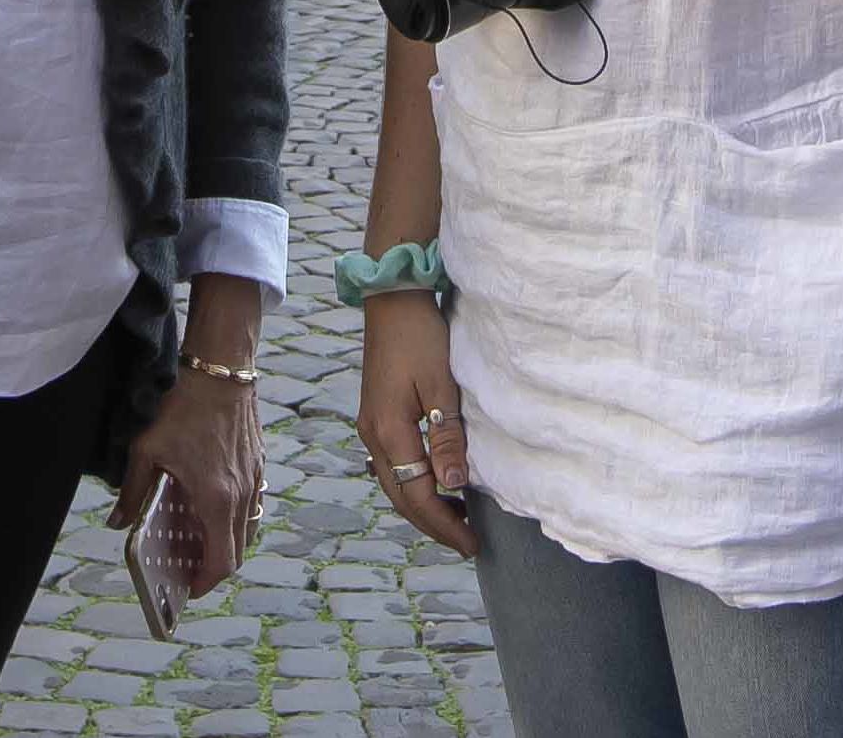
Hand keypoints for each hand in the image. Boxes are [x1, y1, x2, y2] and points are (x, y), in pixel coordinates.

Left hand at [110, 368, 258, 595]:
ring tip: (198, 542)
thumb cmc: (183, 408)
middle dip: (213, 568)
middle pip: (236, 552)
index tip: (187, 588)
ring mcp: (254, 480)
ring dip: (226, 543)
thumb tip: (117, 523)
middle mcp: (241, 495)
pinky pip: (251, 505)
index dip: (205, 582)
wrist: (220, 370)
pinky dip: (234, 518)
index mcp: (216, 499)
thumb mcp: (147, 451)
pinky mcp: (258, 464)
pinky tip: (211, 507)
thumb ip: (133, 493)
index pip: (221, 561)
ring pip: (247, 529)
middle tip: (188, 570)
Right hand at [355, 298, 474, 555]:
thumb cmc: (421, 337)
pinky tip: (436, 484)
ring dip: (423, 506)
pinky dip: (414, 484)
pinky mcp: (376, 417)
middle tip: (467, 543)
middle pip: (401, 498)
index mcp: (389, 431)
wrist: (392, 299)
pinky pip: (394, 466)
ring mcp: (370, 427)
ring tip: (456, 520)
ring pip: (395, 484)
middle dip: (433, 524)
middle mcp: (373, 435)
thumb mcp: (442, 385)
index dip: (445, 524)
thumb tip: (454, 485)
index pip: (418, 495)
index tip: (472, 544)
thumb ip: (448, 437)